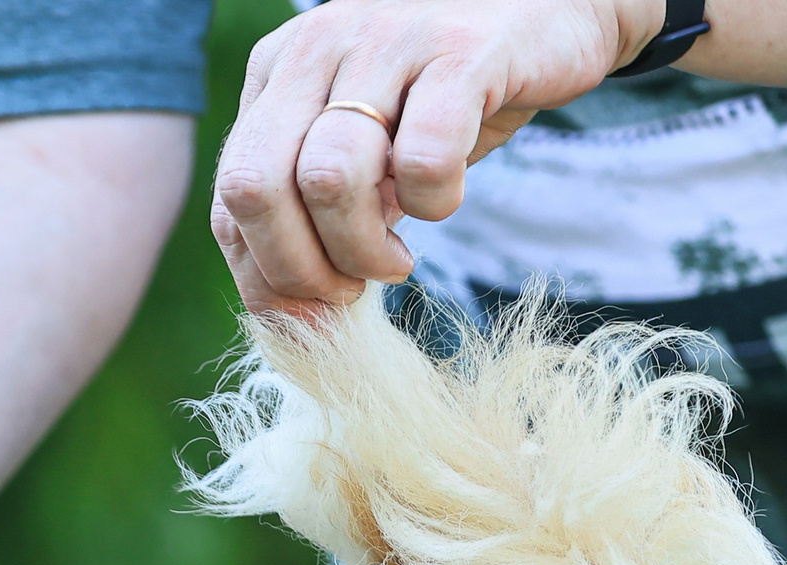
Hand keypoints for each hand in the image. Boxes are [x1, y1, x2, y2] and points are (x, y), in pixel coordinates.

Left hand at [211, 0, 662, 310]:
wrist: (556, 8)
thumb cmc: (448, 94)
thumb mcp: (367, 146)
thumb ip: (318, 208)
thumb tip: (289, 313)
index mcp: (280, 70)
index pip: (231, 190)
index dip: (262, 270)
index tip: (312, 307)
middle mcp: (318, 47)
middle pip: (255, 185)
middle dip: (296, 268)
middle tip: (350, 290)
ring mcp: (387, 44)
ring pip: (327, 178)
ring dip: (361, 250)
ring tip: (398, 262)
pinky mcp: (461, 54)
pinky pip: (422, 160)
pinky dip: (432, 205)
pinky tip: (444, 202)